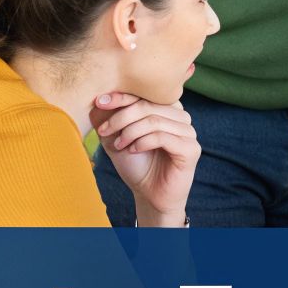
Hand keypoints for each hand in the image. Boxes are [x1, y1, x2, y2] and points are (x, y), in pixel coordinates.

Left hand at [92, 92, 197, 226]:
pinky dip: (143, 142)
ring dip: (130, 132)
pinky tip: (132, 150)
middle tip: (104, 131)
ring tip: (118, 145)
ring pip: (154, 121)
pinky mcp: (191, 149)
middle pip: (148, 106)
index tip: (99, 102)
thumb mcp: (115, 137)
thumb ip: (107, 118)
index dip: (121, 96)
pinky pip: (163, 137)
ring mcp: (188, 132)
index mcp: (166, 108)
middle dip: (121, 117)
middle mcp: (181, 117)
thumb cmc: (135, 163)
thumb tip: (96, 100)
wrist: (148, 194)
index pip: (145, 93)